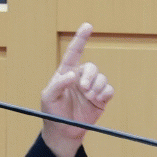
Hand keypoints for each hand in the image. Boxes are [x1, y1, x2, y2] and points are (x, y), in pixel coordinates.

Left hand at [40, 23, 113, 156]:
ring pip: (102, 77)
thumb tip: (71, 75)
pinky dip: (104, 93)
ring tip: (88, 96)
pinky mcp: (101, 98)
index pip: (73, 53)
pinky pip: (109, 89)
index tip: (87, 26)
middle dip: (89, 76)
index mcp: (65, 74)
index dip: (80, 39)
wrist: (63, 131)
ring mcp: (91, 87)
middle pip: (91, 67)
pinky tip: (96, 99)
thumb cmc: (52, 112)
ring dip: (96, 86)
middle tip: (83, 88)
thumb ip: (57, 84)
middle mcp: (79, 78)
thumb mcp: (48, 97)